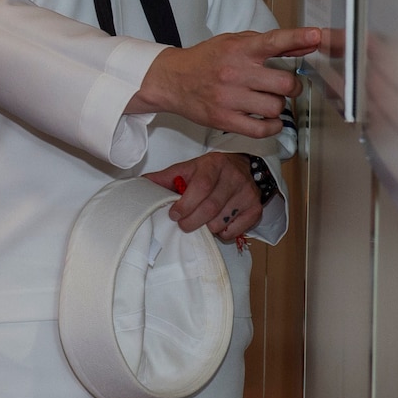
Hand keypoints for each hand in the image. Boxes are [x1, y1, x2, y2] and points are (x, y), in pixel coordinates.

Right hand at [131, 27, 319, 137]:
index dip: (297, 37)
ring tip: (267, 101)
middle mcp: (235, 72)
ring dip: (278, 106)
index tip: (317, 35)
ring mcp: (230, 98)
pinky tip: (268, 120)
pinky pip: (261, 129)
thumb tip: (306, 43)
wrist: (172, 80)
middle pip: (284, 83)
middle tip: (285, 86)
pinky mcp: (225, 119)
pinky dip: (272, 126)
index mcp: (239, 50)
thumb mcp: (235, 43)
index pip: (273, 42)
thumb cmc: (207, 61)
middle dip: (292, 87)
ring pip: (276, 107)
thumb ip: (271, 44)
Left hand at [145, 153, 264, 243]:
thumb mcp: (189, 169)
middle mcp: (234, 177)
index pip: (200, 187)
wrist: (242, 167)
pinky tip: (218, 223)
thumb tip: (141, 183)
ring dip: (207, 227)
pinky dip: (222, 232)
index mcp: (214, 164)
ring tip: (202, 220)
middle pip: (210, 207)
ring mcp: (247, 193)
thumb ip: (166, 178)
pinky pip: (235, 230)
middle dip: (192, 221)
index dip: (185, 204)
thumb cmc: (210, 171)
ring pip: (221, 221)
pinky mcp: (256, 208)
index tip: (174, 214)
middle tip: (183, 225)